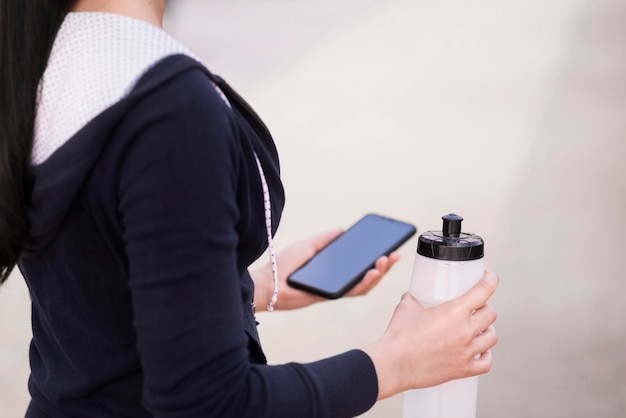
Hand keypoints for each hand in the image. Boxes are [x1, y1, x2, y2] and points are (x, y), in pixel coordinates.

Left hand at [251, 229, 399, 310]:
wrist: (269, 282)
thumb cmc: (284, 264)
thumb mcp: (309, 245)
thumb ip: (327, 239)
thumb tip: (343, 230)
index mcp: (333, 267)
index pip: (358, 262)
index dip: (375, 255)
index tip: (388, 243)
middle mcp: (337, 279)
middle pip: (366, 273)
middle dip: (383, 264)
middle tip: (395, 253)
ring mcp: (335, 288)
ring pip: (364, 283)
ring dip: (379, 273)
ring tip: (387, 260)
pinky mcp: (331, 295)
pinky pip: (353, 290)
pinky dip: (366, 282)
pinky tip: (373, 272)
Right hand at [363, 270, 498, 399]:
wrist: (394, 364)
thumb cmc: (399, 336)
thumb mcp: (406, 307)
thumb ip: (413, 298)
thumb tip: (413, 295)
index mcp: (454, 311)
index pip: (483, 291)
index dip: (490, 280)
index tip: (489, 277)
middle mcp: (465, 330)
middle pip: (490, 314)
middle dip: (485, 307)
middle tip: (475, 307)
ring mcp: (466, 351)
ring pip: (491, 337)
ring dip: (487, 329)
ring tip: (478, 328)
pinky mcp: (463, 369)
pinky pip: (486, 362)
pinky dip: (486, 355)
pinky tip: (480, 351)